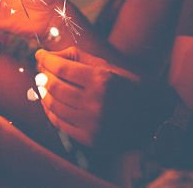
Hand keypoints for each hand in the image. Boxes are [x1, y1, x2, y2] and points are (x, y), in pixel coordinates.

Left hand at [35, 46, 163, 149]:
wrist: (153, 119)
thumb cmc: (128, 86)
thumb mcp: (108, 66)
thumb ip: (78, 57)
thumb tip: (48, 56)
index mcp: (101, 80)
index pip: (62, 67)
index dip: (46, 59)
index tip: (39, 54)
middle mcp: (96, 102)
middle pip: (55, 86)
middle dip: (43, 75)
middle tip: (40, 70)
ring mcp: (93, 123)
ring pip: (54, 105)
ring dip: (44, 93)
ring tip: (43, 85)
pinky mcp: (90, 139)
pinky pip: (60, 123)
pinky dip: (50, 111)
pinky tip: (49, 103)